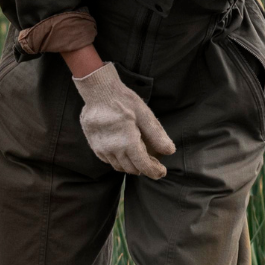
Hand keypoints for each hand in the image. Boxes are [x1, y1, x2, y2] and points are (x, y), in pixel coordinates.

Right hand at [72, 62, 174, 178]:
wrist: (98, 92)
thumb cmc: (123, 101)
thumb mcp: (145, 115)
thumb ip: (157, 135)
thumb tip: (170, 151)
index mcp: (128, 143)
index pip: (144, 166)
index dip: (155, 172)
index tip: (162, 172)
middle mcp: (113, 150)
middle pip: (132, 169)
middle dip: (144, 169)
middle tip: (153, 162)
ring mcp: (102, 149)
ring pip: (119, 166)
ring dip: (131, 165)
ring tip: (139, 156)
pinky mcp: (94, 145)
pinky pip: (108, 160)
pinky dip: (118, 160)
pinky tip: (124, 150)